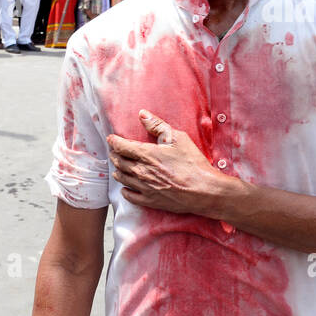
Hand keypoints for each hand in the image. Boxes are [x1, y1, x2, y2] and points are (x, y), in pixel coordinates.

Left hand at [106, 111, 226, 216]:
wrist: (204, 190)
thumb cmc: (193, 164)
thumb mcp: (178, 138)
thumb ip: (158, 125)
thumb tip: (142, 114)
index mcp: (147, 155)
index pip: (122, 146)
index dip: (114, 141)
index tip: (111, 138)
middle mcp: (141, 171)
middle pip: (119, 162)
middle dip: (114, 155)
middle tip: (114, 151)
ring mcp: (144, 188)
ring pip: (122, 178)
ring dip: (118, 171)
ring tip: (118, 167)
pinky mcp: (150, 201)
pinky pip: (130, 196)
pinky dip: (125, 190)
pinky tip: (125, 188)